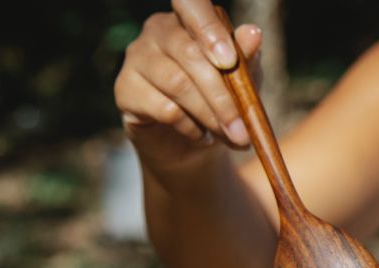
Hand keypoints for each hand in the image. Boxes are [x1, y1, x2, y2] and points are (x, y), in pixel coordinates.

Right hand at [113, 0, 262, 166]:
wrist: (193, 143)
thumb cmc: (221, 101)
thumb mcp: (243, 80)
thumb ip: (246, 58)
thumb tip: (253, 33)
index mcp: (188, 19)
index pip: (190, 3)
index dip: (209, 29)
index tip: (229, 61)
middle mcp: (157, 30)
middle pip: (190, 55)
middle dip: (223, 97)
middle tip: (242, 131)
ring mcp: (137, 57)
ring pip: (178, 84)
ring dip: (209, 116)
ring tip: (228, 135)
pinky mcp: (125, 89)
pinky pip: (164, 109)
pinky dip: (190, 127)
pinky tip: (200, 134)